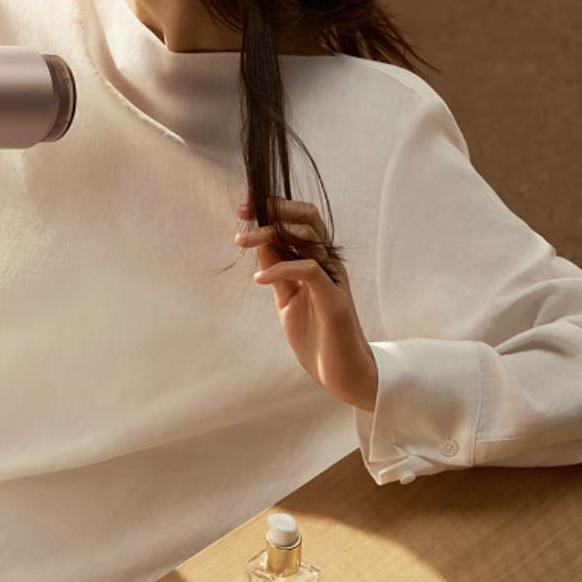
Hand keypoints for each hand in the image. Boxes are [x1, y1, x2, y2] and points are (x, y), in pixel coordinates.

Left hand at [236, 196, 377, 410]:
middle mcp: (328, 263)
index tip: (243, 207)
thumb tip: (257, 244)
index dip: (272, 209)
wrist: (340, 373)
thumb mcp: (287, 299)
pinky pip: (308, 270)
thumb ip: (277, 271)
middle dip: (274, 208)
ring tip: (241, 241)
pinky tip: (259, 279)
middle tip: (242, 210)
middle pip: (307, 218)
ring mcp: (334, 278)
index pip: (298, 222)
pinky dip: (280, 269)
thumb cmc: (316, 336)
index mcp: (318, 260)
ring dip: (269, 234)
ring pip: (307, 237)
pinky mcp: (334, 299)